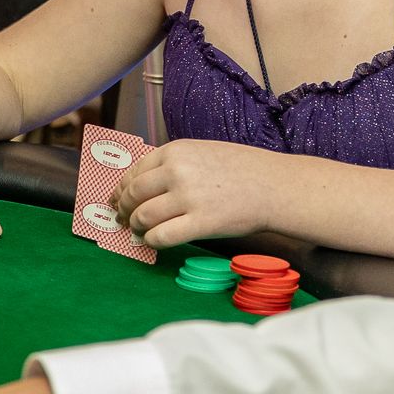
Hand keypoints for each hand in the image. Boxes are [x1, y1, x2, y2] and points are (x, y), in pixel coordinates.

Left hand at [114, 138, 277, 248]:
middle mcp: (177, 172)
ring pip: (143, 217)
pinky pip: (162, 236)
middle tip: (123, 218)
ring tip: (137, 231)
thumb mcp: (201, 152)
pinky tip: (152, 241)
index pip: (133, 172)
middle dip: (124, 210)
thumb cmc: (242, 169)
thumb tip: (141, 184)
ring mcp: (188, 198)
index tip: (117, 199)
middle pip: (133, 195)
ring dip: (136, 227)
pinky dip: (151, 241)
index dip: (121, 189)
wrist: (277, 186)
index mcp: (175, 152)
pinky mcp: (201, 223)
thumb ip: (172, 164)